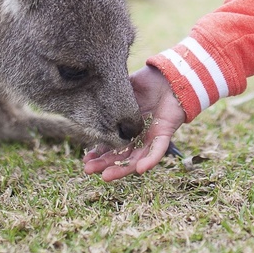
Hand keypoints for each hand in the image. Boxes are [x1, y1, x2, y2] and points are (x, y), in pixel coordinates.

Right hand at [82, 65, 185, 181]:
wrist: (168, 76)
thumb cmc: (146, 82)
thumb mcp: (122, 90)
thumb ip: (109, 98)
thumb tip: (87, 98)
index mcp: (125, 126)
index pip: (110, 144)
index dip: (98, 153)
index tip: (85, 159)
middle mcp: (137, 135)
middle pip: (121, 155)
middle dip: (105, 164)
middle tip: (89, 171)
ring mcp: (150, 137)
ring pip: (136, 158)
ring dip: (122, 169)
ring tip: (106, 177)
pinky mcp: (164, 134)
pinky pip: (157, 150)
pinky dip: (150, 160)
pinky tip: (140, 170)